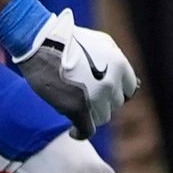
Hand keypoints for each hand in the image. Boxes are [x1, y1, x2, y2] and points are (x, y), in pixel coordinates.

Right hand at [10, 10, 139, 134]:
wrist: (41, 42)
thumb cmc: (68, 39)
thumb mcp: (101, 42)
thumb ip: (116, 60)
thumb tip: (130, 83)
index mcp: (120, 65)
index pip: (129, 89)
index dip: (116, 91)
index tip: (105, 92)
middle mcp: (112, 82)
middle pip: (114, 104)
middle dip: (102, 101)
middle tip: (85, 95)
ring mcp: (96, 97)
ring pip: (102, 117)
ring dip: (90, 114)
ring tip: (76, 106)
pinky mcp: (78, 108)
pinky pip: (86, 130)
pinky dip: (80, 133)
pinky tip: (73, 132)